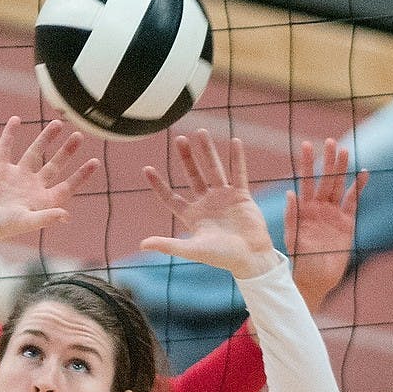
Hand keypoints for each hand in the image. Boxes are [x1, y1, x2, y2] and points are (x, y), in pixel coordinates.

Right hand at [0, 117, 100, 246]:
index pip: (66, 186)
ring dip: (45, 138)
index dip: (81, 175)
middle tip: (79, 135)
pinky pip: (6, 147)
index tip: (95, 162)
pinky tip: (16, 119)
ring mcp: (16, 176)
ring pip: (34, 153)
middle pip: (54, 165)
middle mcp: (31, 186)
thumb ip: (45, 217)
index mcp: (41, 201)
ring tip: (58, 124)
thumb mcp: (24, 222)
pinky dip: (10, 134)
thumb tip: (66, 216)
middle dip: (67, 152)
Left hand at [139, 129, 279, 278]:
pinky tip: (235, 141)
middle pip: (193, 175)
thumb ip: (168, 245)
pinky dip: (237, 158)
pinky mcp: (241, 196)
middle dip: (186, 158)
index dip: (158, 184)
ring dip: (208, 151)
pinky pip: (239, 173)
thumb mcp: (192, 250)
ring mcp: (224, 198)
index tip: (146, 168)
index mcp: (192, 216)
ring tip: (202, 132)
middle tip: (179, 139)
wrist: (250, 258)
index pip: (171, 197)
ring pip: (214, 169)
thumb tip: (142, 245)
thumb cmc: (221, 257)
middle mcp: (206, 203)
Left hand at [285, 138, 367, 310]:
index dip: (306, 164)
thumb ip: (291, 216)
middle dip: (327, 161)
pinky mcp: (347, 223)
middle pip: (324, 180)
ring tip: (345, 151)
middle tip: (329, 141)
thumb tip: (289, 193)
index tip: (306, 145)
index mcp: (303, 210)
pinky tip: (363, 173)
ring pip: (339, 187)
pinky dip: (358, 188)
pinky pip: (353, 202)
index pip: (305, 181)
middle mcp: (318, 208)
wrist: (315, 278)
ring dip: (342, 170)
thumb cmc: (298, 260)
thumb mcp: (291, 237)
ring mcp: (333, 214)